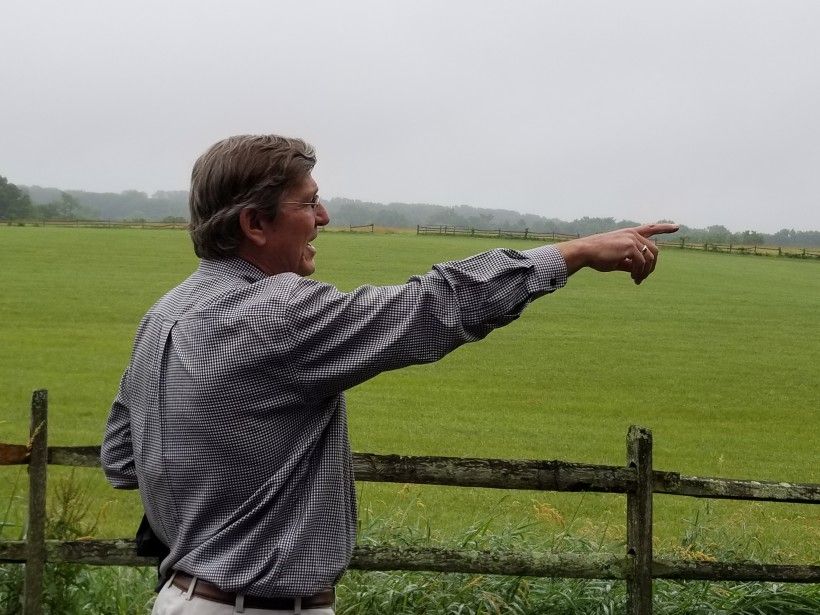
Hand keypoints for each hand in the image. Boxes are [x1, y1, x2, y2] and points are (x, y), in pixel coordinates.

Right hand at [556, 223, 678, 283]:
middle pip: (654, 250)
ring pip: (649, 258)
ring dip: (645, 272)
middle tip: (642, 278)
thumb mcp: (616, 259)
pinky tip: (634, 278)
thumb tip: (639, 271)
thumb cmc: (597, 256)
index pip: (650, 228)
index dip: (664, 228)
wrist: (585, 252)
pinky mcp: (630, 247)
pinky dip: (639, 272)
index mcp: (629, 234)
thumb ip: (629, 262)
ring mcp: (632, 239)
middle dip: (651, 266)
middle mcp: (633, 234)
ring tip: (637, 280)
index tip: (677, 227)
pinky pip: (641, 263)